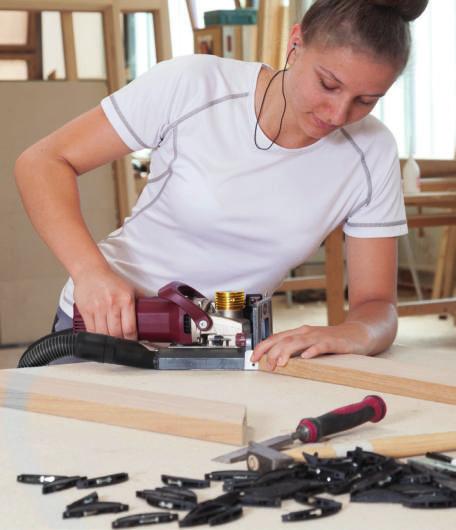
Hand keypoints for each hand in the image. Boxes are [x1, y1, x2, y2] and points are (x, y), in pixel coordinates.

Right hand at [73, 266, 137, 339]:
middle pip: (116, 333)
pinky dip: (96, 337)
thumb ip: (140, 302)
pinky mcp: (86, 311)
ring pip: (103, 334)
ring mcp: (98, 309)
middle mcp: (112, 305)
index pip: (130, 328)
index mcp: (126, 300)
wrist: (90, 272)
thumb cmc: (111, 281)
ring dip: (108, 341)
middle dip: (121, 342)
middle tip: (123, 344)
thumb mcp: (130, 289)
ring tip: (112, 342)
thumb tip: (152, 313)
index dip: (132, 340)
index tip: (133, 343)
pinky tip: (101, 337)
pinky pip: (91, 330)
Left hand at [251, 322, 371, 369]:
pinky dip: (312, 351)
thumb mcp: (309, 344)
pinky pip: (321, 346)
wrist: (358, 334)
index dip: (263, 347)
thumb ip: (294, 351)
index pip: (276, 338)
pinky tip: (306, 357)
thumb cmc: (331, 341)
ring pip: (299, 342)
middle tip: (265, 365)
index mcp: (298, 333)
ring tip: (279, 363)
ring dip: (287, 352)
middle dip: (272, 352)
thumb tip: (274, 362)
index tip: (253, 358)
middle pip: (284, 340)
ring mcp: (319, 336)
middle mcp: (306, 332)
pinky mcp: (333, 342)